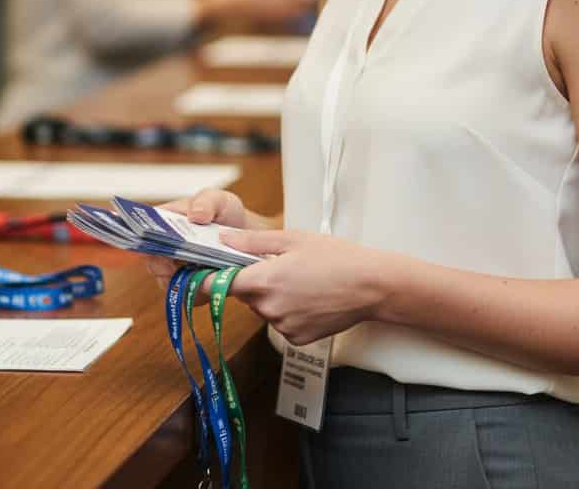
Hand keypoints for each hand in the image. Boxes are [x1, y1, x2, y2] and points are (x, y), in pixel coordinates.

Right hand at [145, 188, 247, 290]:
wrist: (248, 239)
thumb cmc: (226, 215)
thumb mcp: (219, 200)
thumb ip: (207, 202)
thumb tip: (195, 214)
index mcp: (166, 222)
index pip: (142, 231)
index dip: (143, 240)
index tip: (153, 247)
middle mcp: (165, 248)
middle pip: (151, 260)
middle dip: (160, 265)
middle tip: (173, 266)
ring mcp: (176, 269)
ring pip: (167, 282)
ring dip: (181, 280)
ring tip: (199, 273)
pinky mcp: (190, 287)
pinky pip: (186, 296)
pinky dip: (197, 291)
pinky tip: (210, 282)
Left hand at [224, 229, 392, 344]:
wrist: (370, 286)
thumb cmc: (337, 258)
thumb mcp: (294, 239)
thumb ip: (253, 241)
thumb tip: (224, 239)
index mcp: (265, 281)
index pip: (219, 285)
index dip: (211, 277)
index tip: (208, 271)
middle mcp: (269, 309)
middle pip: (244, 296)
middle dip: (253, 282)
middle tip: (279, 266)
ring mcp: (283, 327)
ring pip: (263, 309)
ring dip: (272, 297)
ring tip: (301, 280)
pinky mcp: (296, 339)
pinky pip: (281, 323)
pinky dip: (288, 311)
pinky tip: (309, 298)